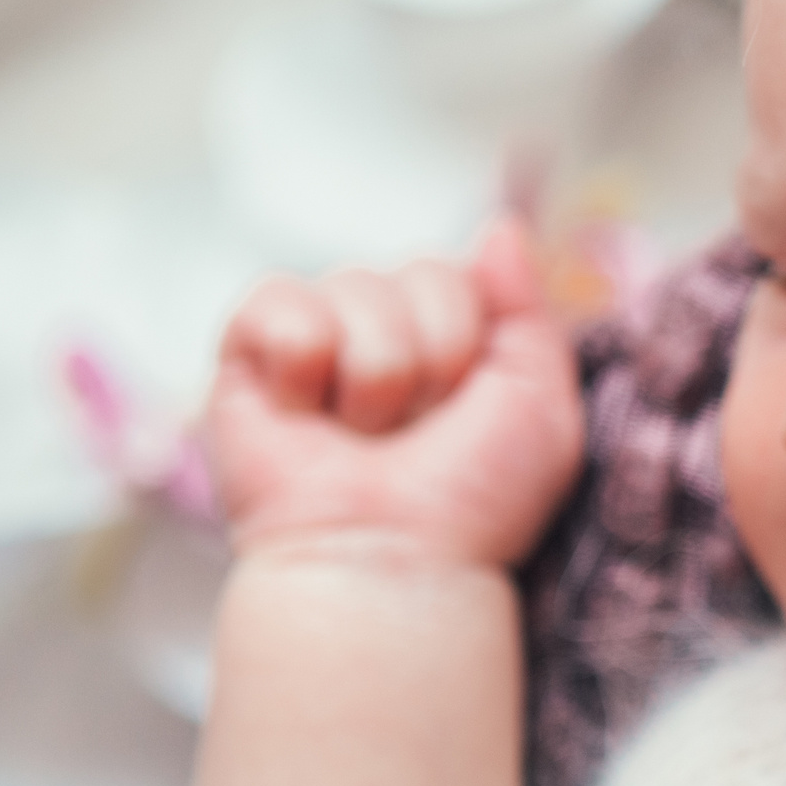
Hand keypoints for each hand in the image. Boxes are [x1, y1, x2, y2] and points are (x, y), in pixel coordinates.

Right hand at [208, 219, 583, 569]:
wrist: (394, 561)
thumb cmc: (470, 502)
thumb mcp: (539, 405)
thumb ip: (529, 309)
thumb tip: (498, 224)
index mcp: (444, 332)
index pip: (461, 269)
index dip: (469, 340)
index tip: (464, 407)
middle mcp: (379, 325)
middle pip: (418, 270)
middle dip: (433, 359)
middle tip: (413, 432)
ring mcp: (313, 336)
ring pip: (356, 286)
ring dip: (375, 377)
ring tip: (361, 435)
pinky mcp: (246, 352)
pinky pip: (279, 299)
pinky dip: (303, 362)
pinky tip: (304, 413)